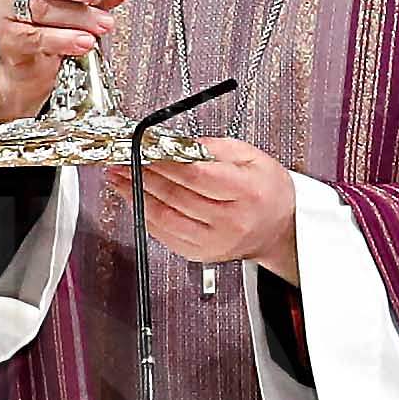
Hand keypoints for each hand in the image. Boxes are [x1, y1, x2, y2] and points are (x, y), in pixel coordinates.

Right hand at [0, 0, 121, 124]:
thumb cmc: (51, 22)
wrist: (29, 62)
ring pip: (41, 8)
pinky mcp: (10, 39)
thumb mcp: (81, 1)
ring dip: (77, 16)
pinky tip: (84, 41)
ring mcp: (7, 10)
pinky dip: (64, 40)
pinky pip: (37, 37)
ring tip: (102, 24)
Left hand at [137, 137, 301, 277]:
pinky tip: (134, 199)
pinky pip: (163, 234)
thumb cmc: (267, 192)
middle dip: (142, 173)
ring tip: (119, 177)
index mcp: (246, 193)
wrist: (279, 229)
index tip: (144, 148)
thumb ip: (214, 148)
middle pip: (175, 194)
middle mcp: (231, 221)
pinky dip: (144, 214)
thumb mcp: (252, 157)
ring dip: (135, 195)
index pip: (194, 174)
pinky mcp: (200, 254)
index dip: (164, 160)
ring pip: (163, 216)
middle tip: (122, 158)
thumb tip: (178, 144)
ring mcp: (214, 242)